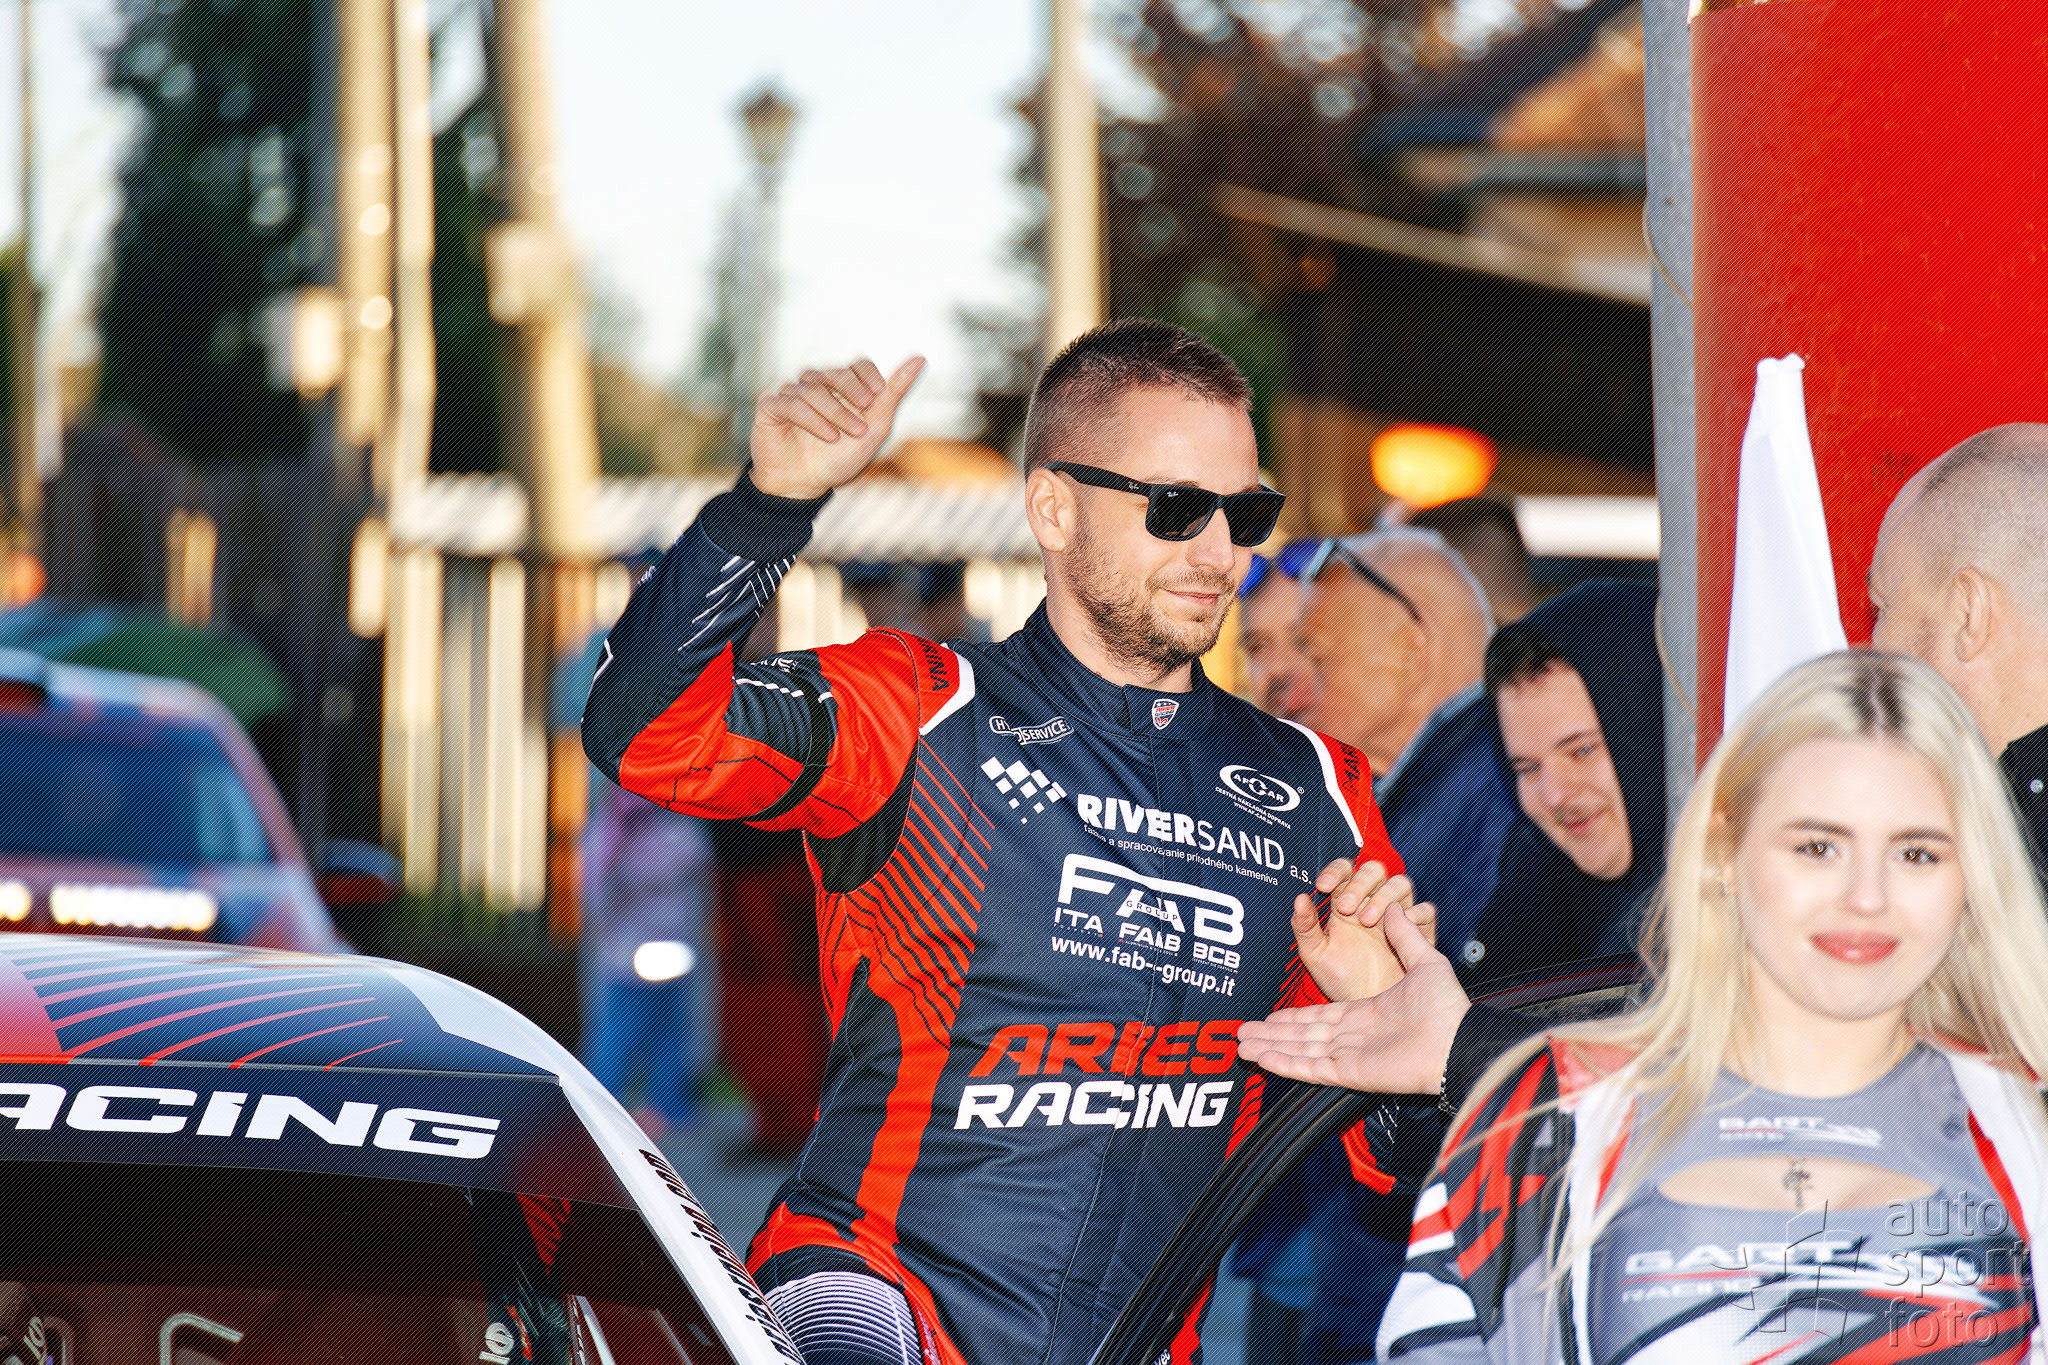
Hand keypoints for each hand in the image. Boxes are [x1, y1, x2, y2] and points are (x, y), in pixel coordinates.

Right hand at [749, 356, 925, 499]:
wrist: (805, 486)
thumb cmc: (840, 458)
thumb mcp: (874, 427)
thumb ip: (894, 392)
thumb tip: (921, 358)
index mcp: (842, 389)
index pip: (858, 365)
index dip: (867, 376)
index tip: (876, 396)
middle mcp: (816, 386)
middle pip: (836, 373)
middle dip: (852, 394)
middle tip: (863, 420)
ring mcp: (792, 394)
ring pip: (813, 388)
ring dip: (833, 413)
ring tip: (841, 437)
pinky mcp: (771, 406)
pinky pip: (791, 402)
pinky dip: (810, 419)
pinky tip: (826, 436)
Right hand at [1240, 905, 1471, 1095]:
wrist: (1459, 1040)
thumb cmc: (1449, 1008)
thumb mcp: (1425, 960)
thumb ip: (1404, 935)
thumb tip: (1392, 906)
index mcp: (1369, 1015)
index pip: (1321, 1018)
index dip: (1293, 1017)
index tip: (1270, 1016)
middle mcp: (1356, 1038)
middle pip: (1303, 1037)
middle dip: (1272, 1034)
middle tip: (1243, 1031)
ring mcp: (1352, 1057)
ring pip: (1300, 1052)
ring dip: (1270, 1048)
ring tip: (1241, 1044)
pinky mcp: (1352, 1072)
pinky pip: (1312, 1068)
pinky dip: (1286, 1064)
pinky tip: (1263, 1058)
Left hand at [1292, 858, 1422, 1001]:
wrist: (1367, 1007)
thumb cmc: (1339, 980)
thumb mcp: (1315, 955)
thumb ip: (1305, 926)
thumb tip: (1299, 898)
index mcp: (1347, 902)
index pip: (1345, 870)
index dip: (1336, 871)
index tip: (1323, 886)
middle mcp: (1373, 903)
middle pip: (1374, 870)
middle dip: (1360, 884)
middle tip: (1345, 908)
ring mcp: (1398, 915)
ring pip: (1400, 884)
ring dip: (1383, 896)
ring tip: (1368, 921)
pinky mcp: (1420, 932)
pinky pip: (1425, 910)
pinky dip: (1414, 913)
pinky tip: (1399, 928)